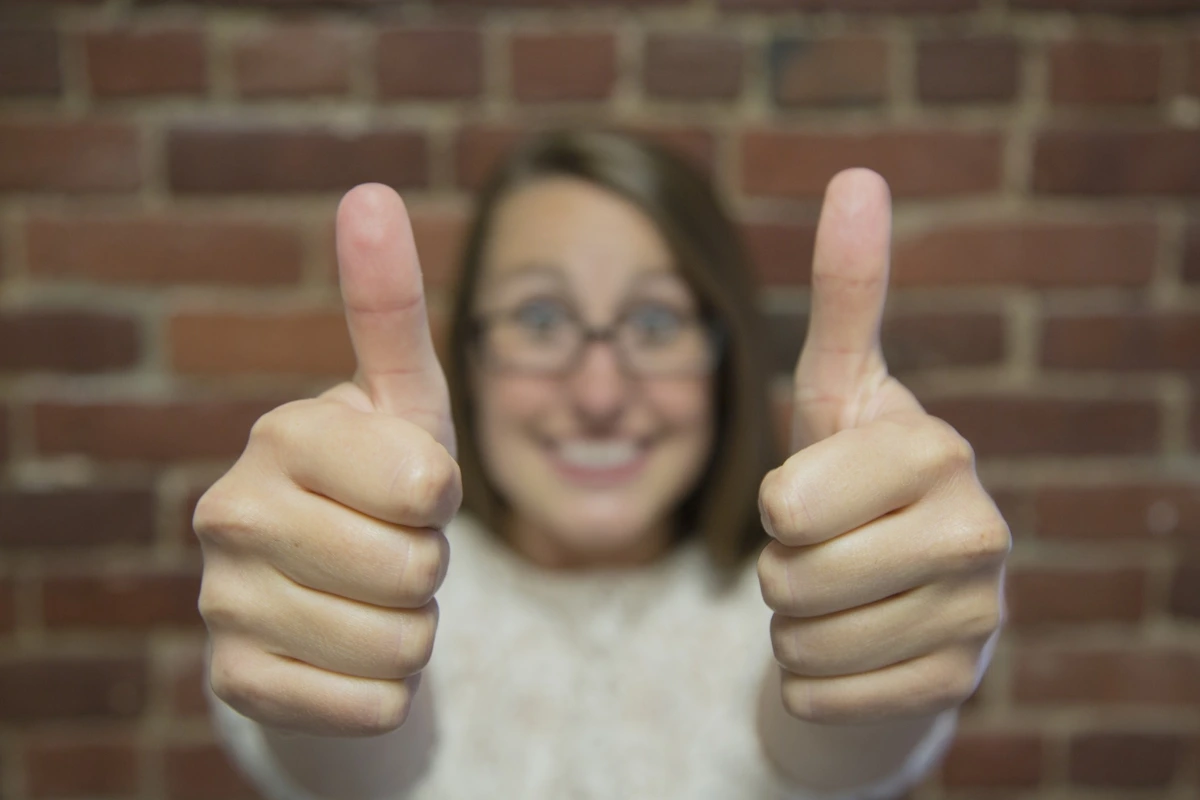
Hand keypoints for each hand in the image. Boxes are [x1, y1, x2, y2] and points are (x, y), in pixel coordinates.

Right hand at [195, 184, 460, 736]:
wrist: (330, 591)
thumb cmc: (382, 482)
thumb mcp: (404, 401)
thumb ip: (390, 306)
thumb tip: (370, 190)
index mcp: (282, 433)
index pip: (427, 486)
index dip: (441, 497)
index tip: (409, 486)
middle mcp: (230, 513)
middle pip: (417, 572)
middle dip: (428, 567)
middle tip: (389, 546)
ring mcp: (223, 603)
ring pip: (401, 646)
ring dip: (411, 629)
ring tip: (369, 596)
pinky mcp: (235, 684)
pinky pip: (368, 707)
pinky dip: (382, 692)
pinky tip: (345, 653)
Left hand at [757, 169, 1009, 725]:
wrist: (898, 594)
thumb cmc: (852, 481)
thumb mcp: (839, 391)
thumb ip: (847, 294)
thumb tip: (860, 174)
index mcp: (935, 448)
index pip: (786, 503)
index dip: (775, 506)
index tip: (813, 493)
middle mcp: (977, 529)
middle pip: (788, 578)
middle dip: (778, 570)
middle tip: (822, 551)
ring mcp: (977, 614)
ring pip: (801, 643)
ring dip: (794, 625)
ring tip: (841, 595)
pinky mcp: (956, 684)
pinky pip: (820, 697)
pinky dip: (811, 681)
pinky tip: (855, 648)